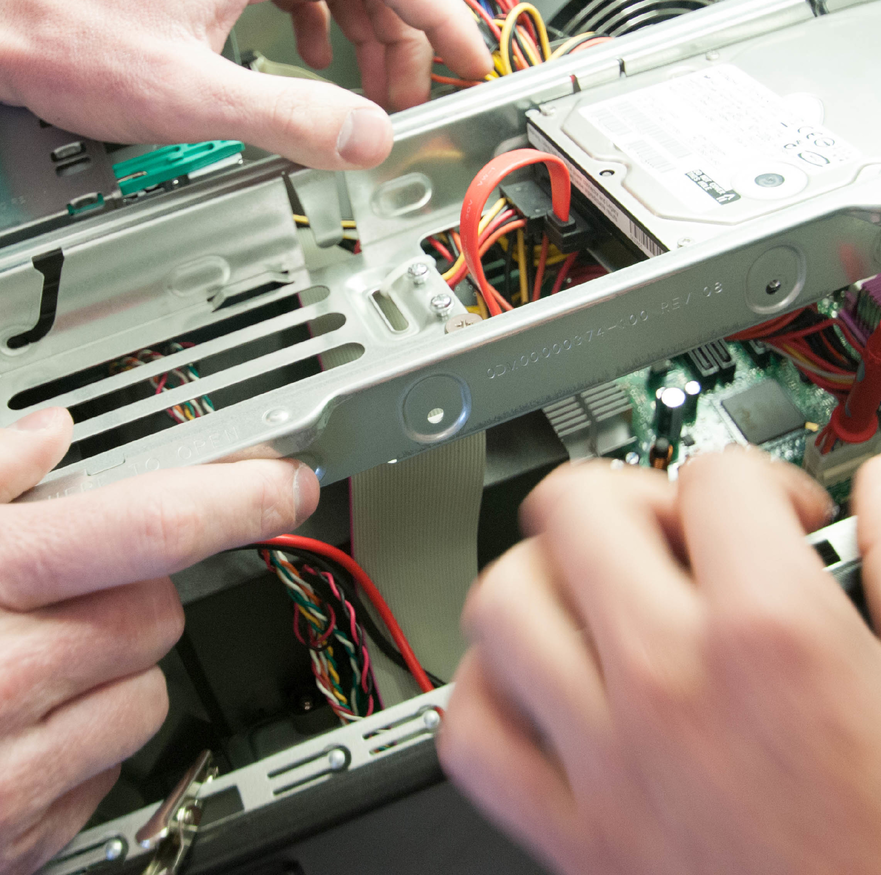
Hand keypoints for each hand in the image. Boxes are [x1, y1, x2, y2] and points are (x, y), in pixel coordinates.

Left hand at [0, 0, 491, 168]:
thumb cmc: (67, 43)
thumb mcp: (193, 98)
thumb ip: (291, 118)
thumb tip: (368, 136)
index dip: (439, 18)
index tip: (468, 60)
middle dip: (400, 44)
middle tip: (410, 103)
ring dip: (358, 43)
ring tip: (366, 96)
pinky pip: (284, 1)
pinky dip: (313, 38)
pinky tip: (303, 69)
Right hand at [0, 408, 317, 874]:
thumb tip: (49, 437)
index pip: (142, 523)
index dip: (235, 496)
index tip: (284, 482)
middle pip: (154, 610)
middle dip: (127, 584)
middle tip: (54, 582)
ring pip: (141, 698)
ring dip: (107, 670)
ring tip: (13, 665)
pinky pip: (99, 781)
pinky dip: (76, 748)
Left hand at [438, 451, 880, 874]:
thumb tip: (871, 489)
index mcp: (776, 643)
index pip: (717, 479)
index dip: (757, 482)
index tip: (771, 519)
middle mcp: (673, 688)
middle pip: (579, 509)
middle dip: (628, 500)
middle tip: (669, 536)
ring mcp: (610, 765)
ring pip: (502, 604)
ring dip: (540, 579)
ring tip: (592, 596)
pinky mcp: (576, 842)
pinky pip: (475, 738)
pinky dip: (488, 696)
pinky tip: (539, 691)